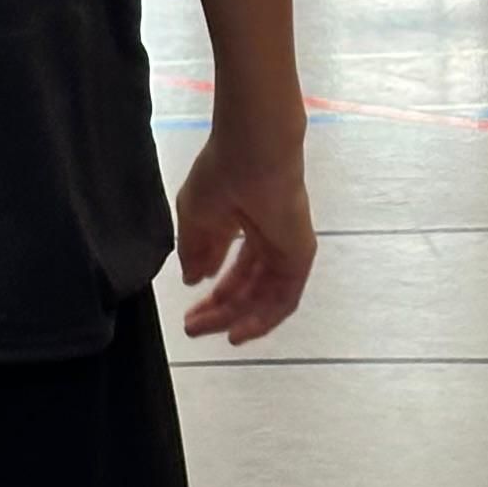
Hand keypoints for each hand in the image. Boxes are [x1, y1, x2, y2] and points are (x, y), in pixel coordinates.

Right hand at [175, 128, 312, 344]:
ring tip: (212, 335)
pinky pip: (284, 298)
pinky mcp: (299, 255)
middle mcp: (267, 241)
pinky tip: (239, 331)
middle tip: (192, 328)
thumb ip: (195, 250)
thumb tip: (193, 279)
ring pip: (264, 298)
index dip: (210, 297)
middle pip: (245, 289)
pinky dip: (263, 319)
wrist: (252, 152)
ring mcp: (285, 249)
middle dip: (219, 311)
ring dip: (238, 319)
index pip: (230, 273)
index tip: (188, 316)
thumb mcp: (195, 216)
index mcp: (243, 227)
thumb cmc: (221, 174)